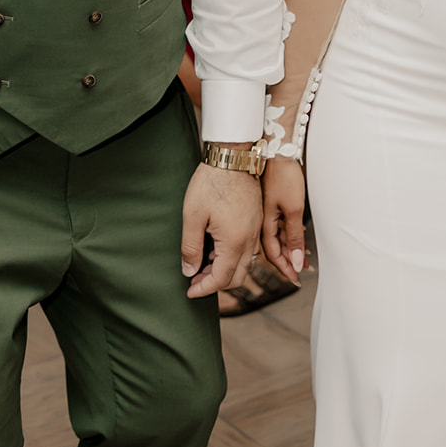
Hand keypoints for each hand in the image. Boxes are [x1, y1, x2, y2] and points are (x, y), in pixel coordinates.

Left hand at [180, 162, 261, 298]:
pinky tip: (217, 246)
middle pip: (237, 276)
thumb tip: (189, 270)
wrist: (233, 156)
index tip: (190, 290)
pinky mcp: (256, 221)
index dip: (204, 288)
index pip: (222, 279)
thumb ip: (191, 247)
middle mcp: (250, 240)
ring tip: (204, 263)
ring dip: (225, 270)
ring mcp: (255, 230)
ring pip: (244, 264)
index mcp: (235, 241)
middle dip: (216, 283)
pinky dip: (233, 256)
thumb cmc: (212, 182)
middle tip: (195, 280)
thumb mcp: (193, 216)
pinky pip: (248, 249)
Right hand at [261, 156, 306, 286]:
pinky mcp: (270, 203)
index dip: (286, 268)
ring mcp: (265, 212)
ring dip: (290, 249)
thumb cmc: (283, 176)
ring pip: (277, 237)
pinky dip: (289, 235)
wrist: (275, 149)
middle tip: (302, 272)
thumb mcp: (293, 209)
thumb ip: (294, 236)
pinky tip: (298, 237)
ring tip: (305, 258)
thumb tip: (297, 262)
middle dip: (289, 262)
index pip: (274, 254)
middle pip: (275, 248)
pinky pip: (278, 225)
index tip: (296, 279)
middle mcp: (262, 221)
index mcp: (264, 224)